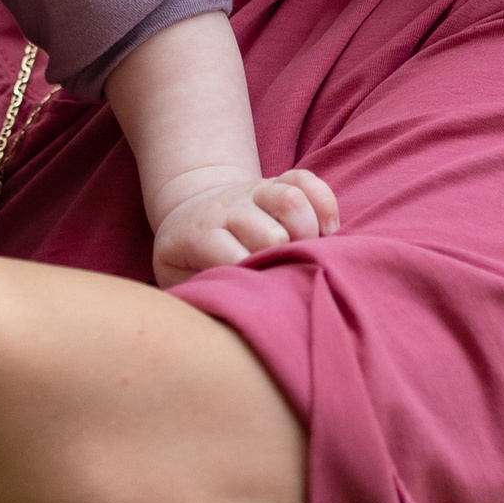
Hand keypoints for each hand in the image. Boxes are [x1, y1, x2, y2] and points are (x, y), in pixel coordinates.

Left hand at [147, 166, 340, 289]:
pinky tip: (327, 232)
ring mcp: (253, 193)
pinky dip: (324, 204)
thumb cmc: (188, 260)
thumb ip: (193, 296)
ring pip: (290, 200)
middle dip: (284, 260)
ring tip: (311, 255)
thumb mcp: (176, 277)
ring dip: (308, 232)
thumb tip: (218, 322)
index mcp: (201, 236)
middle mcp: (229, 211)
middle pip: (268, 233)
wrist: (191, 215)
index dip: (249, 278)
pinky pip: (306, 180)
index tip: (260, 301)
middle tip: (289, 282)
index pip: (228, 255)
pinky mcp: (275, 182)